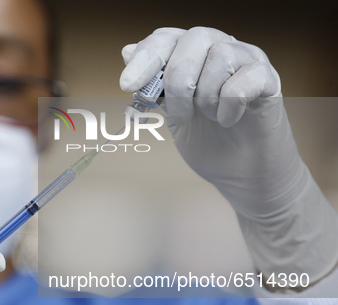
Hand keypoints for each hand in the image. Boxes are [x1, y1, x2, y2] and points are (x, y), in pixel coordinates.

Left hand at [120, 27, 337, 282]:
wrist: (241, 174)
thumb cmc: (207, 140)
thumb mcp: (169, 112)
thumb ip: (152, 83)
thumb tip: (127, 50)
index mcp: (193, 54)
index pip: (166, 37)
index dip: (145, 57)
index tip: (126, 85)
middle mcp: (222, 48)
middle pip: (194, 39)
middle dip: (176, 81)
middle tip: (178, 116)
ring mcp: (249, 61)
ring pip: (221, 55)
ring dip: (205, 95)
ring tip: (209, 117)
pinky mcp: (270, 81)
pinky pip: (245, 80)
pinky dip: (229, 104)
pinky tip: (227, 121)